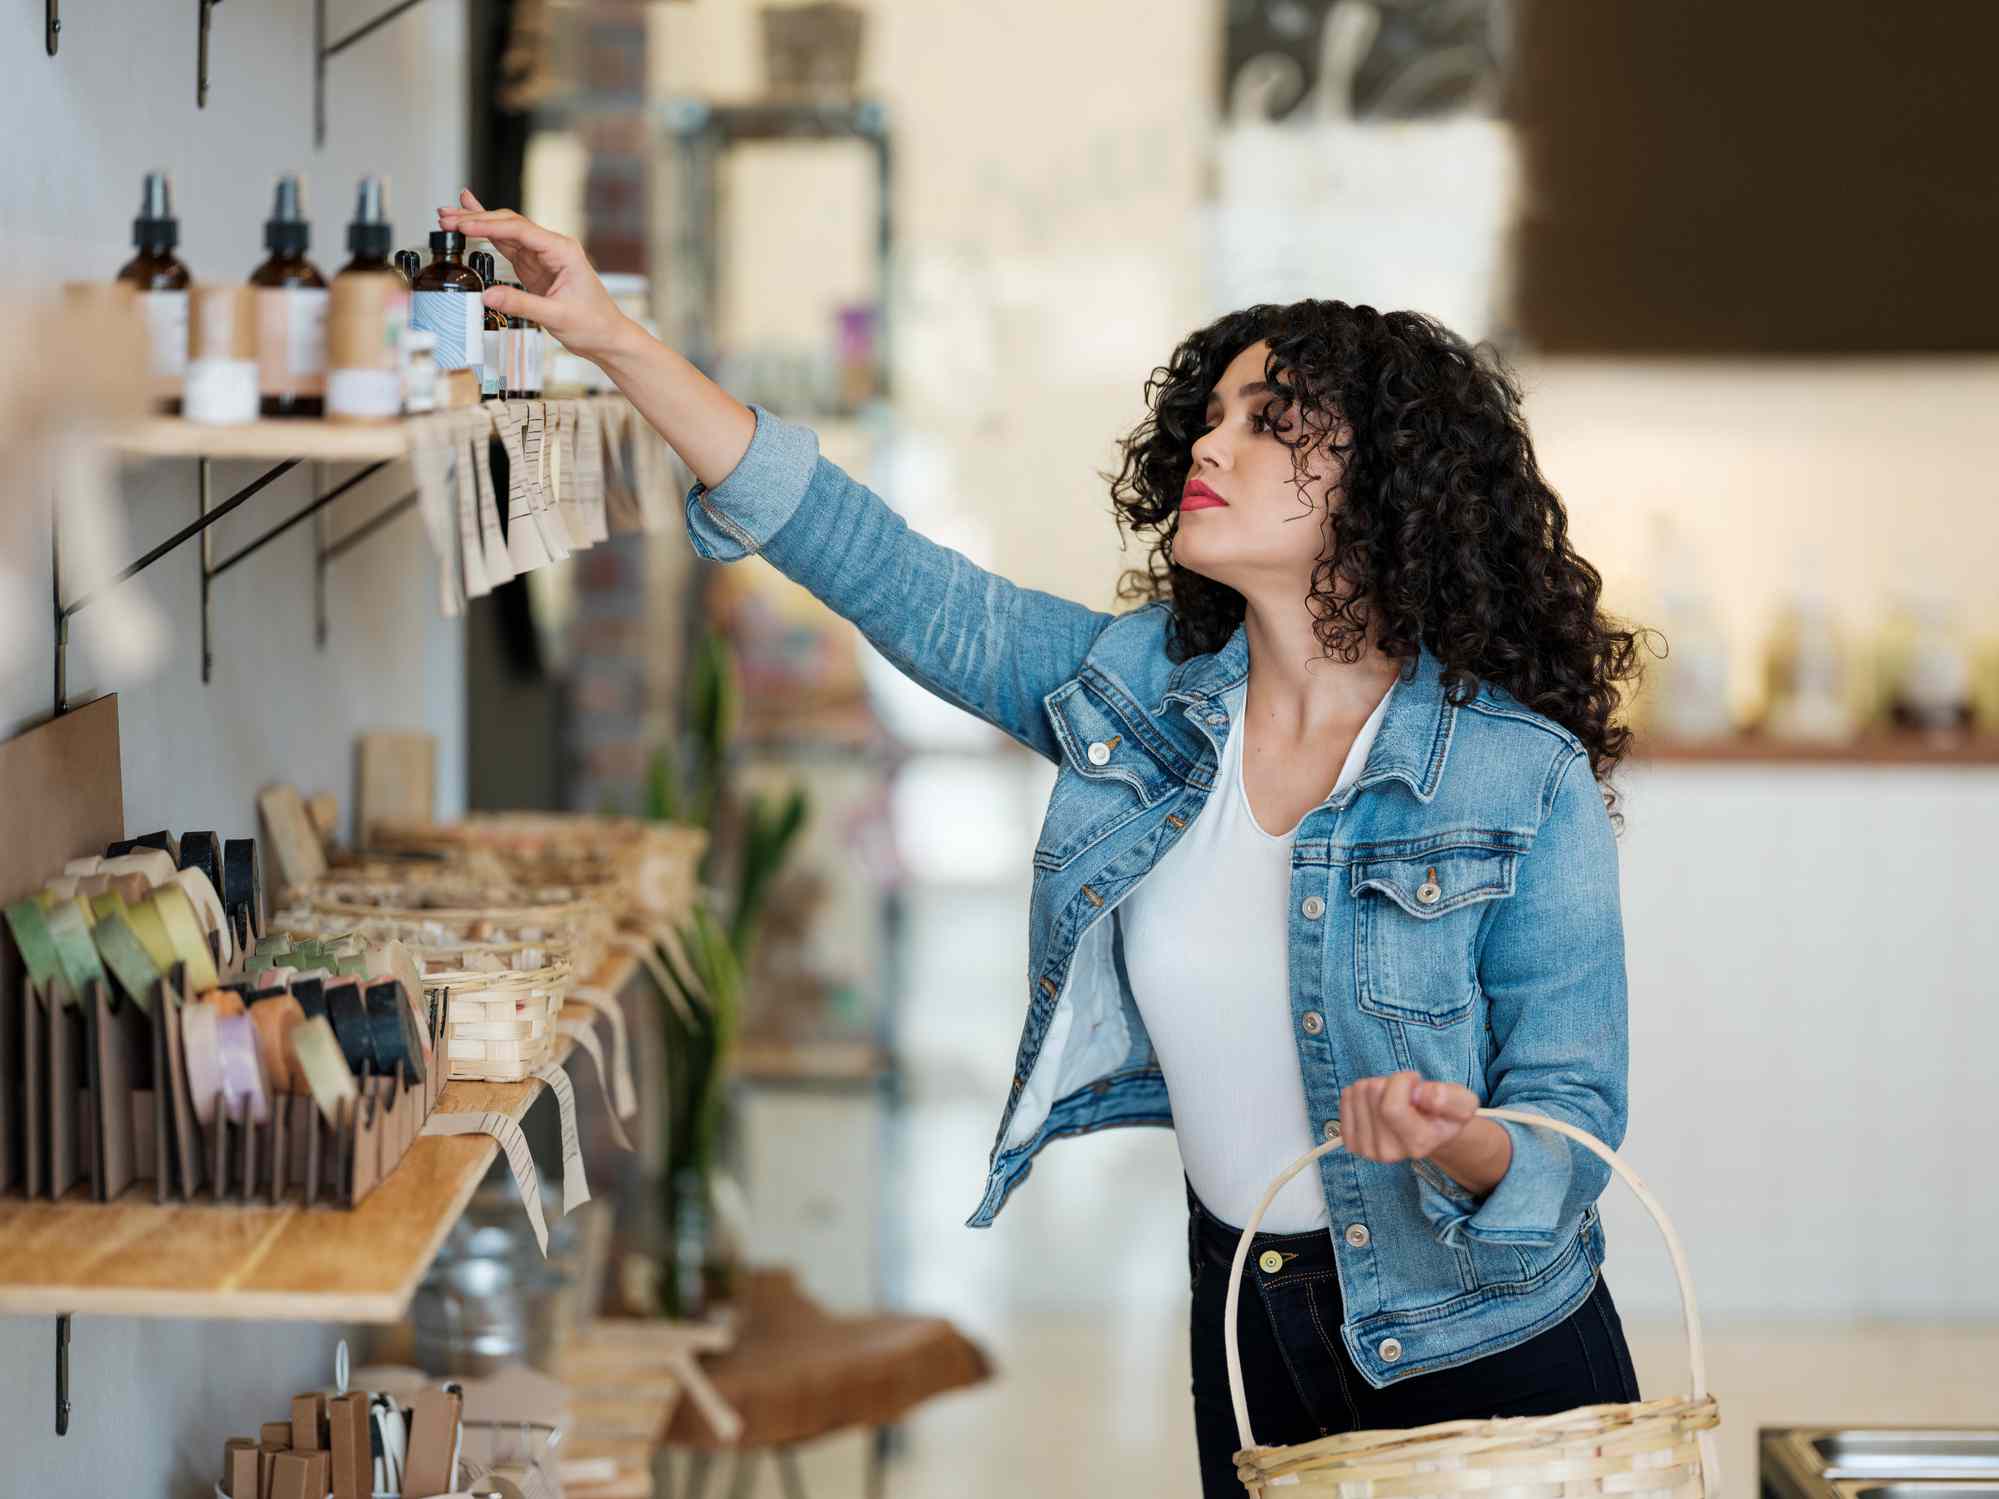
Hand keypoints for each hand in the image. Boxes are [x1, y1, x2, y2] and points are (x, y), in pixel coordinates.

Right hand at [437, 190, 633, 361]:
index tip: (463, 226)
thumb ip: (521, 304)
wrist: (607, 337)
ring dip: (476, 225)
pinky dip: (486, 236)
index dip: (489, 226)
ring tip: (447, 216)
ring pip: (504, 233)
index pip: (520, 231)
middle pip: (509, 225)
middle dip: (476, 219)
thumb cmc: (593, 325)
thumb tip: (488, 296)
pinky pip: (506, 246)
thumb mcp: (556, 317)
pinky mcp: (534, 268)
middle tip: (445, 216)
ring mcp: (542, 256)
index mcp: (563, 251)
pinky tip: (469, 223)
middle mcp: (552, 248)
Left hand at [1338, 1071, 1478, 1162]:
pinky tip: (1378, 1103)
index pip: (1392, 1107)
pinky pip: (1346, 1097)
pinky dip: (1361, 1092)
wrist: (1429, 1131)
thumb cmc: (1444, 1113)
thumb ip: (1450, 1098)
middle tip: (1407, 1094)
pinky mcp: (1352, 1142)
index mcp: (1418, 1144)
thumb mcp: (1463, 1102)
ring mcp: (1368, 1150)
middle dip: (1390, 1082)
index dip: (1402, 1082)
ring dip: (1377, 1086)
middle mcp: (1389, 1153)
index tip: (1416, 1082)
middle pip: (1373, 1093)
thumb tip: (1423, 1095)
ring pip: (1358, 1092)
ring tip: (1394, 1098)